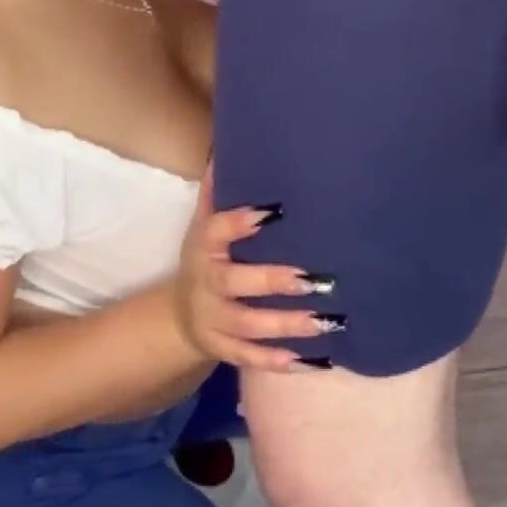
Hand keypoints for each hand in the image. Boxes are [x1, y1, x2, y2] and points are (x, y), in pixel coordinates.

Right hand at [173, 175, 336, 372]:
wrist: (178, 316)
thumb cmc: (207, 262)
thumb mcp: (204, 228)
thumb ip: (217, 195)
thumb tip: (227, 145)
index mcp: (204, 249)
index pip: (215, 231)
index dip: (239, 223)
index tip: (274, 213)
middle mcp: (206, 286)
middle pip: (233, 284)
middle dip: (273, 281)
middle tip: (316, 279)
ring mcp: (213, 320)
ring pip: (247, 325)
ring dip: (287, 324)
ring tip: (329, 321)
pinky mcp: (223, 348)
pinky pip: (249, 358)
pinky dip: (278, 361)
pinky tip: (314, 361)